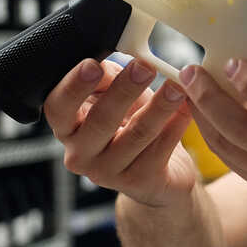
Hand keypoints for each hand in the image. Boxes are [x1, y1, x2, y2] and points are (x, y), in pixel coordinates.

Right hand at [43, 58, 196, 207]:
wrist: (156, 174)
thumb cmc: (130, 125)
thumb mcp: (116, 97)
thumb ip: (108, 78)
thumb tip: (106, 63)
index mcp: (68, 128)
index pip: (57, 106)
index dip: (73, 86)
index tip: (93, 65)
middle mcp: (80, 154)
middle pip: (100, 120)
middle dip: (124, 91)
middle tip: (145, 68)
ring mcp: (108, 173)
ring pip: (135, 135)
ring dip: (159, 107)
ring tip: (176, 87)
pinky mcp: (139, 182)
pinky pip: (160, 150)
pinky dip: (176, 125)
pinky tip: (189, 108)